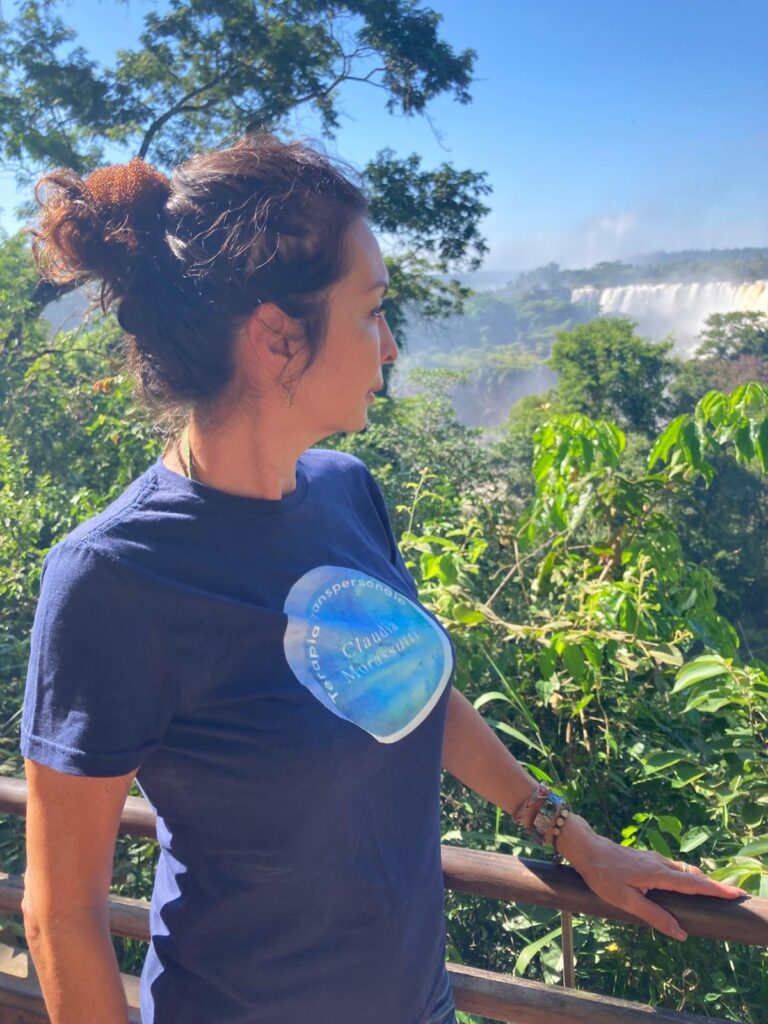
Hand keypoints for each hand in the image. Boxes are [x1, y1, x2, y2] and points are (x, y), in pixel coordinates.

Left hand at [557, 815, 746, 940]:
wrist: (586, 848)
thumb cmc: (602, 875)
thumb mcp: (625, 900)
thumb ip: (653, 915)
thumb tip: (680, 933)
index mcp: (658, 874)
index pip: (694, 883)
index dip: (715, 889)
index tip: (735, 894)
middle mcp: (659, 863)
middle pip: (692, 875)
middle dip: (712, 886)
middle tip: (730, 896)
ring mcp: (652, 859)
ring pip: (682, 870)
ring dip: (698, 881)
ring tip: (711, 894)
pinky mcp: (645, 859)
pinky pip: (672, 868)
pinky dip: (685, 877)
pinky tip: (682, 886)